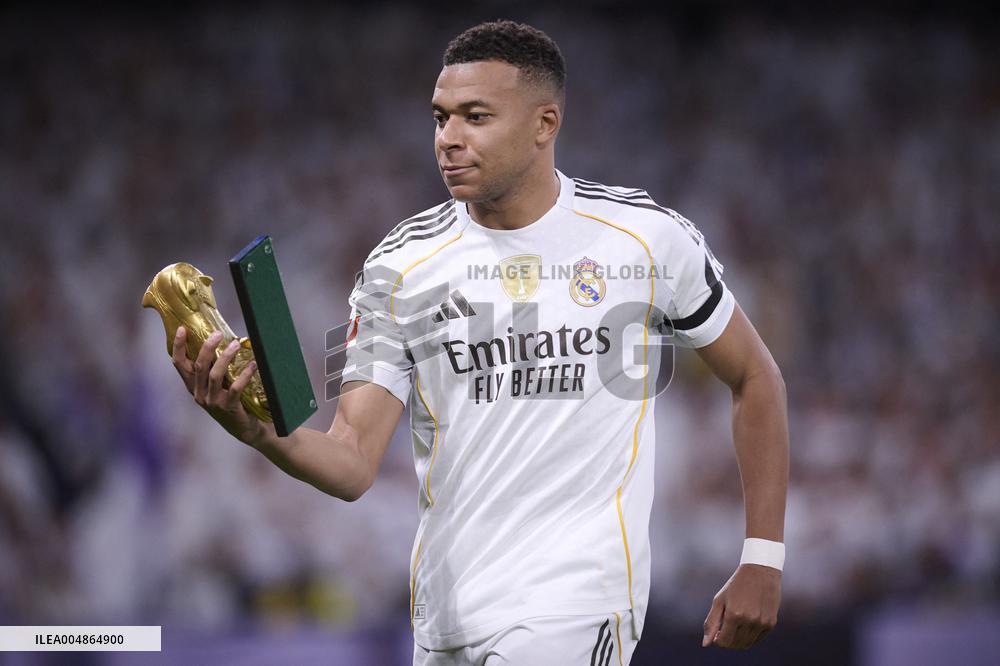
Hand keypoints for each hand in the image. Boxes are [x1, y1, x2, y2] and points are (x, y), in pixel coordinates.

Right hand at [172, 326, 264, 445]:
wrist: (244, 427)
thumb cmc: (231, 399)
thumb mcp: (217, 384)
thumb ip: (215, 366)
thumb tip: (224, 338)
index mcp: (193, 385)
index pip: (179, 364)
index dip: (179, 346)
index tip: (183, 329)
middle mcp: (199, 393)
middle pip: (198, 366)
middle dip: (207, 347)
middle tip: (218, 333)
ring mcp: (212, 401)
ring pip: (215, 375)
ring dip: (225, 358)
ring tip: (236, 344)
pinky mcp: (228, 407)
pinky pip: (235, 388)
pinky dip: (244, 375)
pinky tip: (252, 365)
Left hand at [702, 563, 780, 649]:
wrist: (760, 571)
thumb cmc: (736, 585)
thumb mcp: (719, 601)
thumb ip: (711, 623)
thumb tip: (706, 644)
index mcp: (734, 615)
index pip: (724, 642)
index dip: (717, 640)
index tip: (717, 633)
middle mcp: (749, 620)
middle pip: (735, 644)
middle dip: (727, 641)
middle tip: (724, 630)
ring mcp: (762, 623)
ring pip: (747, 644)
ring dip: (738, 640)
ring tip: (734, 626)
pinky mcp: (771, 623)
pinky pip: (758, 638)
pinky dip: (750, 636)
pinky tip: (746, 624)